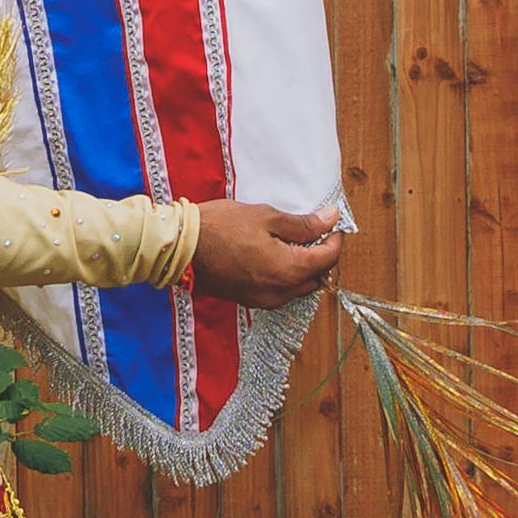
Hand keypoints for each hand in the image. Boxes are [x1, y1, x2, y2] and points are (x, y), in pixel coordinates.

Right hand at [191, 203, 349, 306]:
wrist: (182, 247)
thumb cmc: (221, 228)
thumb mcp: (266, 217)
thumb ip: (303, 224)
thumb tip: (330, 219)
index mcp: (289, 270)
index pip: (329, 259)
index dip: (335, 239)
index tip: (330, 222)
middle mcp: (280, 292)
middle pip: (318, 277)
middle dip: (322, 255)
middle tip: (314, 231)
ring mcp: (264, 300)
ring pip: (299, 288)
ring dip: (304, 268)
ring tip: (294, 242)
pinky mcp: (250, 300)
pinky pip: (280, 292)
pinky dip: (286, 276)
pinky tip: (276, 256)